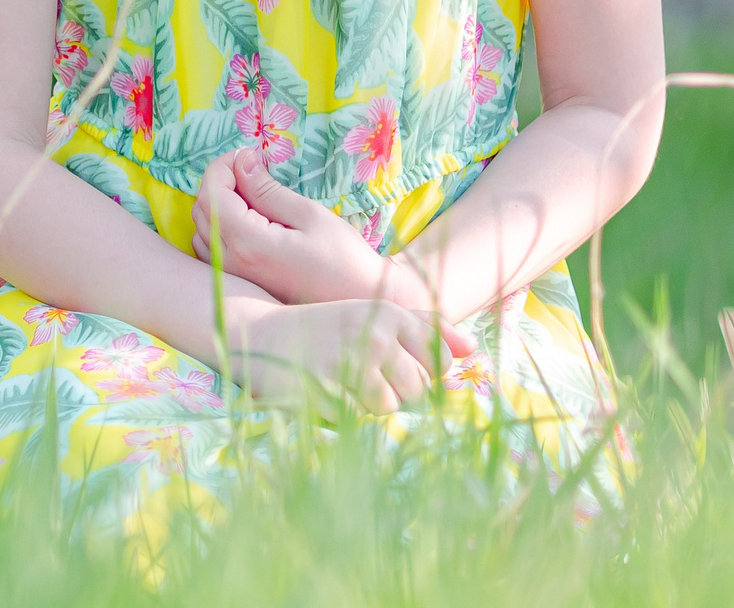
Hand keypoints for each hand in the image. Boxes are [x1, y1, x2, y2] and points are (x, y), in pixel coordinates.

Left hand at [191, 147, 393, 305]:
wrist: (358, 302)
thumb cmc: (343, 258)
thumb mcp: (309, 215)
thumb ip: (267, 190)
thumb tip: (241, 162)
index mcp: (248, 243)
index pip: (212, 194)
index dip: (223, 166)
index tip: (249, 156)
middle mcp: (231, 263)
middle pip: (202, 210)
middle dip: (220, 182)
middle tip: (253, 170)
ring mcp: (232, 279)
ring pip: (201, 230)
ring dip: (218, 204)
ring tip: (253, 194)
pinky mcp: (238, 286)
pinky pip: (210, 249)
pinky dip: (219, 227)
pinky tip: (247, 221)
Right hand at [220, 295, 477, 413]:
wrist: (260, 335)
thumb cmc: (326, 329)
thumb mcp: (374, 316)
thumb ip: (426, 328)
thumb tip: (473, 349)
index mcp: (390, 314)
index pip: (437, 360)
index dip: (417, 371)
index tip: (388, 362)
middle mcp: (375, 335)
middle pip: (418, 388)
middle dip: (395, 391)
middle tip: (361, 374)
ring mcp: (351, 362)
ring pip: (390, 406)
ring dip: (369, 404)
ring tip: (343, 381)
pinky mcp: (329, 390)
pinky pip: (359, 418)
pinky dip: (346, 412)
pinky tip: (326, 391)